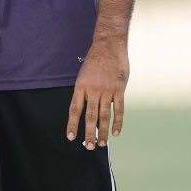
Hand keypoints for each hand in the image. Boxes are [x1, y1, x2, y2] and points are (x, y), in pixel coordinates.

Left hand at [67, 35, 128, 149]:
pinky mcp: (119, 89)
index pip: (74, 109)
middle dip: (89, 133)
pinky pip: (119, 109)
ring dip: (103, 131)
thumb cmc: (96, 59)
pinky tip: (116, 132)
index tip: (70, 137)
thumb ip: (86, 91)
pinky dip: (118, 122)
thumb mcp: (85, 73)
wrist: (109, 44)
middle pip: (90, 116)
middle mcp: (93, 89)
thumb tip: (87, 108)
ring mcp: (107, 90)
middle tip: (88, 146)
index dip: (72, 124)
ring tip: (101, 143)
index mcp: (81, 86)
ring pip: (104, 115)